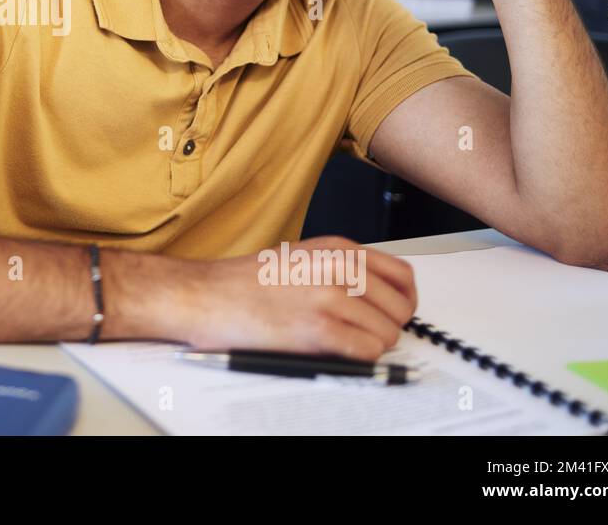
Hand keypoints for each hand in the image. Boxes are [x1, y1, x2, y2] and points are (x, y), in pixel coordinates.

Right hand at [172, 236, 417, 359]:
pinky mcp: (317, 329)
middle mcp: (338, 268)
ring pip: (387, 332)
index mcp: (336, 249)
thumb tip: (376, 297)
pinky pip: (368, 350)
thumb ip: (340, 270)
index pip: (401, 274)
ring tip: (345, 344)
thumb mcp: (301, 258)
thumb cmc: (243, 283)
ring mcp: (329, 297)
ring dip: (373, 345)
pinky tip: (338, 353)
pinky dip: (361, 358)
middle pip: (401, 306)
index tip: (394, 313)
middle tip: (369, 334)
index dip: (404, 300)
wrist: (204, 295)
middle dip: (390, 325)